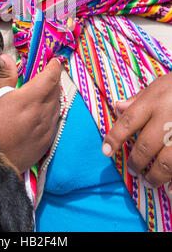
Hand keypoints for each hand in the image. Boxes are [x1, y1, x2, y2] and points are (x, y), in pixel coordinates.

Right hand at [0, 54, 61, 192]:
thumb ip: (5, 76)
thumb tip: (6, 57)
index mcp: (28, 100)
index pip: (50, 78)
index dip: (54, 67)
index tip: (54, 61)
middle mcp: (41, 113)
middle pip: (56, 91)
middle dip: (53, 80)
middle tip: (47, 75)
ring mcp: (46, 129)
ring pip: (58, 106)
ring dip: (54, 96)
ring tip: (45, 92)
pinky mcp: (47, 142)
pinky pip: (55, 121)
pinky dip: (53, 112)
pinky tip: (44, 111)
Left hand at [102, 73, 171, 191]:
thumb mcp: (159, 84)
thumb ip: (139, 98)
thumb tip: (117, 106)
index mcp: (154, 101)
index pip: (127, 121)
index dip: (114, 138)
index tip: (106, 152)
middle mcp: (167, 117)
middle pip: (145, 146)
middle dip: (136, 162)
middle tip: (132, 170)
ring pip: (166, 162)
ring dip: (155, 176)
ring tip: (149, 181)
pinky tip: (170, 188)